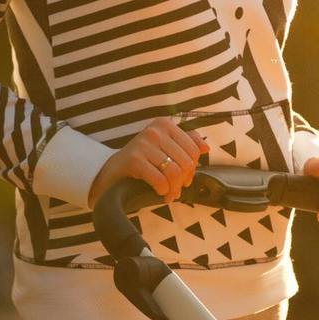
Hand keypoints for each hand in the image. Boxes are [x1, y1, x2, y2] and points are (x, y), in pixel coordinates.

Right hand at [88, 117, 208, 206]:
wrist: (112, 172)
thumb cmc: (143, 161)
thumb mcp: (165, 148)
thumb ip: (187, 144)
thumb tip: (206, 148)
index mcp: (165, 124)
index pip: (194, 150)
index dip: (192, 169)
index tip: (184, 178)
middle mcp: (155, 130)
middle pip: (186, 162)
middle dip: (183, 181)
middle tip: (175, 190)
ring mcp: (144, 143)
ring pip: (175, 172)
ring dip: (174, 189)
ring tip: (168, 194)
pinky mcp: (134, 159)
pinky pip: (160, 180)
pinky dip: (163, 190)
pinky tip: (159, 192)